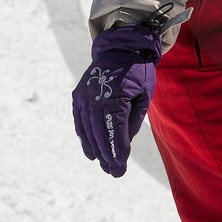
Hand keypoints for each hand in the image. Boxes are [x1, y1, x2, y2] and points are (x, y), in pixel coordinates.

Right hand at [72, 24, 161, 177]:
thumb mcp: (144, 95)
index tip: (121, 166)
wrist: (118, 49)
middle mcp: (95, 96)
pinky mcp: (78, 96)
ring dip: (96, 150)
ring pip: (88, 129)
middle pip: (100, 132)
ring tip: (105, 166)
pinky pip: (80, 121)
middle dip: (108, 155)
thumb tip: (124, 143)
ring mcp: (84, 96)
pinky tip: (92, 152)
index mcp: (115, 94)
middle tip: (115, 172)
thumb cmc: (137, 72)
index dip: (118, 149)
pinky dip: (85, 137)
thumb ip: (134, 120)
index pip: (115, 128)